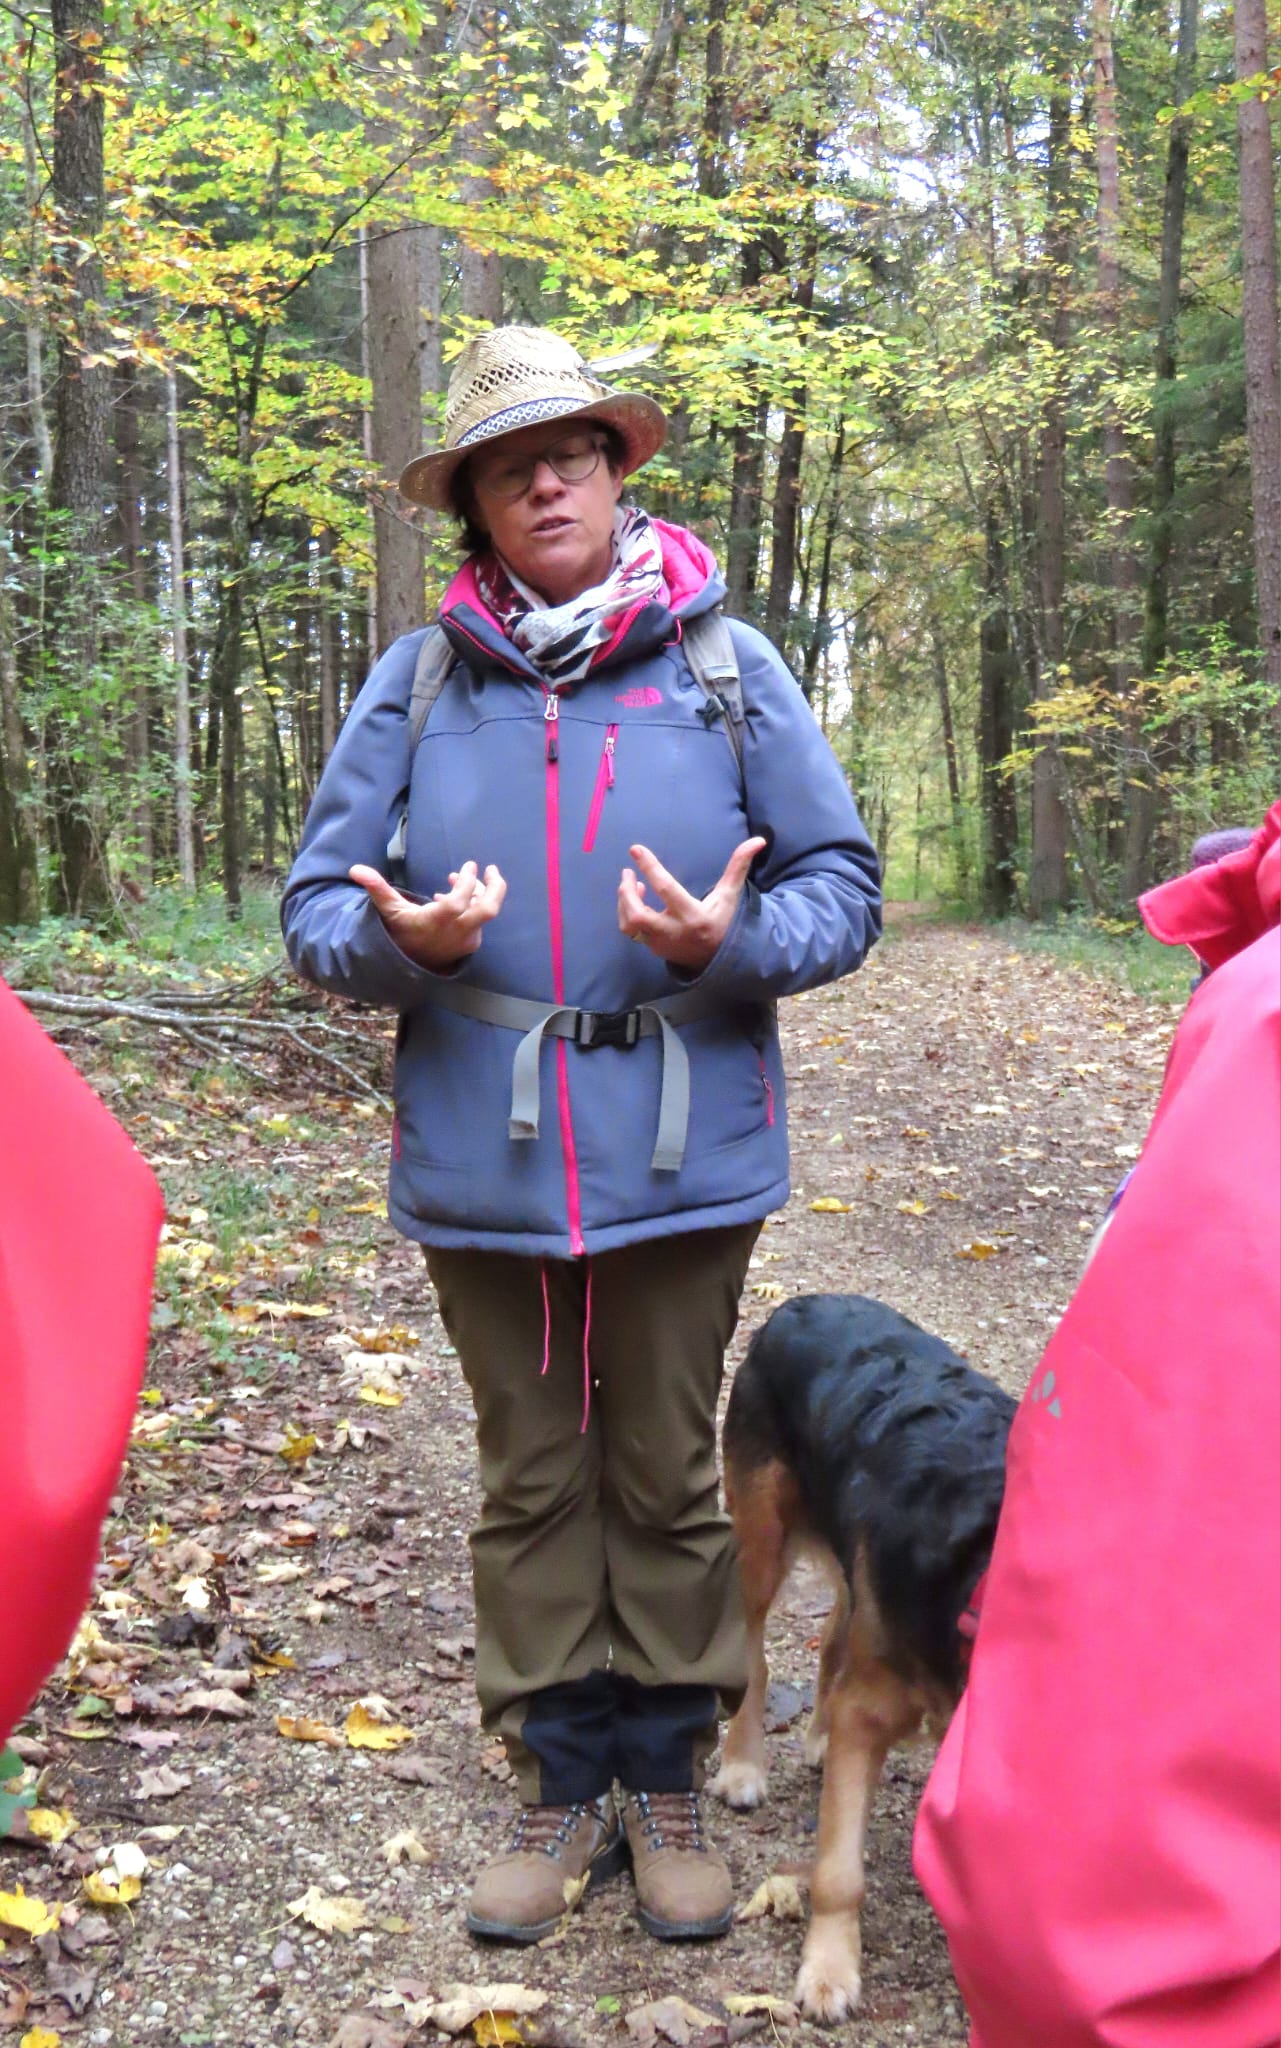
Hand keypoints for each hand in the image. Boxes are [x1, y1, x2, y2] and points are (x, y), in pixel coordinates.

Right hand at [350, 860, 506, 970]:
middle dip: (496, 887)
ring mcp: (467, 939)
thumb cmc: (400, 932)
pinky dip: (475, 904)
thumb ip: (377, 888)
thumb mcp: (389, 910)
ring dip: (480, 892)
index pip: (460, 900)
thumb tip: (355, 869)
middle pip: (489, 909)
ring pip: (486, 912)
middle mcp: (456, 932)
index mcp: (437, 921)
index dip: (467, 881)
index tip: (468, 865)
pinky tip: (459, 896)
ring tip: (460, 879)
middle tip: (491, 869)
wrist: (411, 964)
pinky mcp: (471, 943)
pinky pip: (480, 920)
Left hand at [618, 837, 766, 971]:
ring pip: (630, 924)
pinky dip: (628, 913)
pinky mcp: (653, 948)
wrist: (718, 959)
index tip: (635, 849)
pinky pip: (632, 930)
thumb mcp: (730, 895)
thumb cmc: (723, 921)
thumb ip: (738, 866)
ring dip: (624, 903)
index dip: (649, 867)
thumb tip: (758, 840)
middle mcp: (674, 931)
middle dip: (626, 893)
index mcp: (692, 915)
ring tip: (630, 885)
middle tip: (627, 873)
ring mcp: (661, 942)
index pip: (665, 888)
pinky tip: (636, 899)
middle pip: (638, 914)